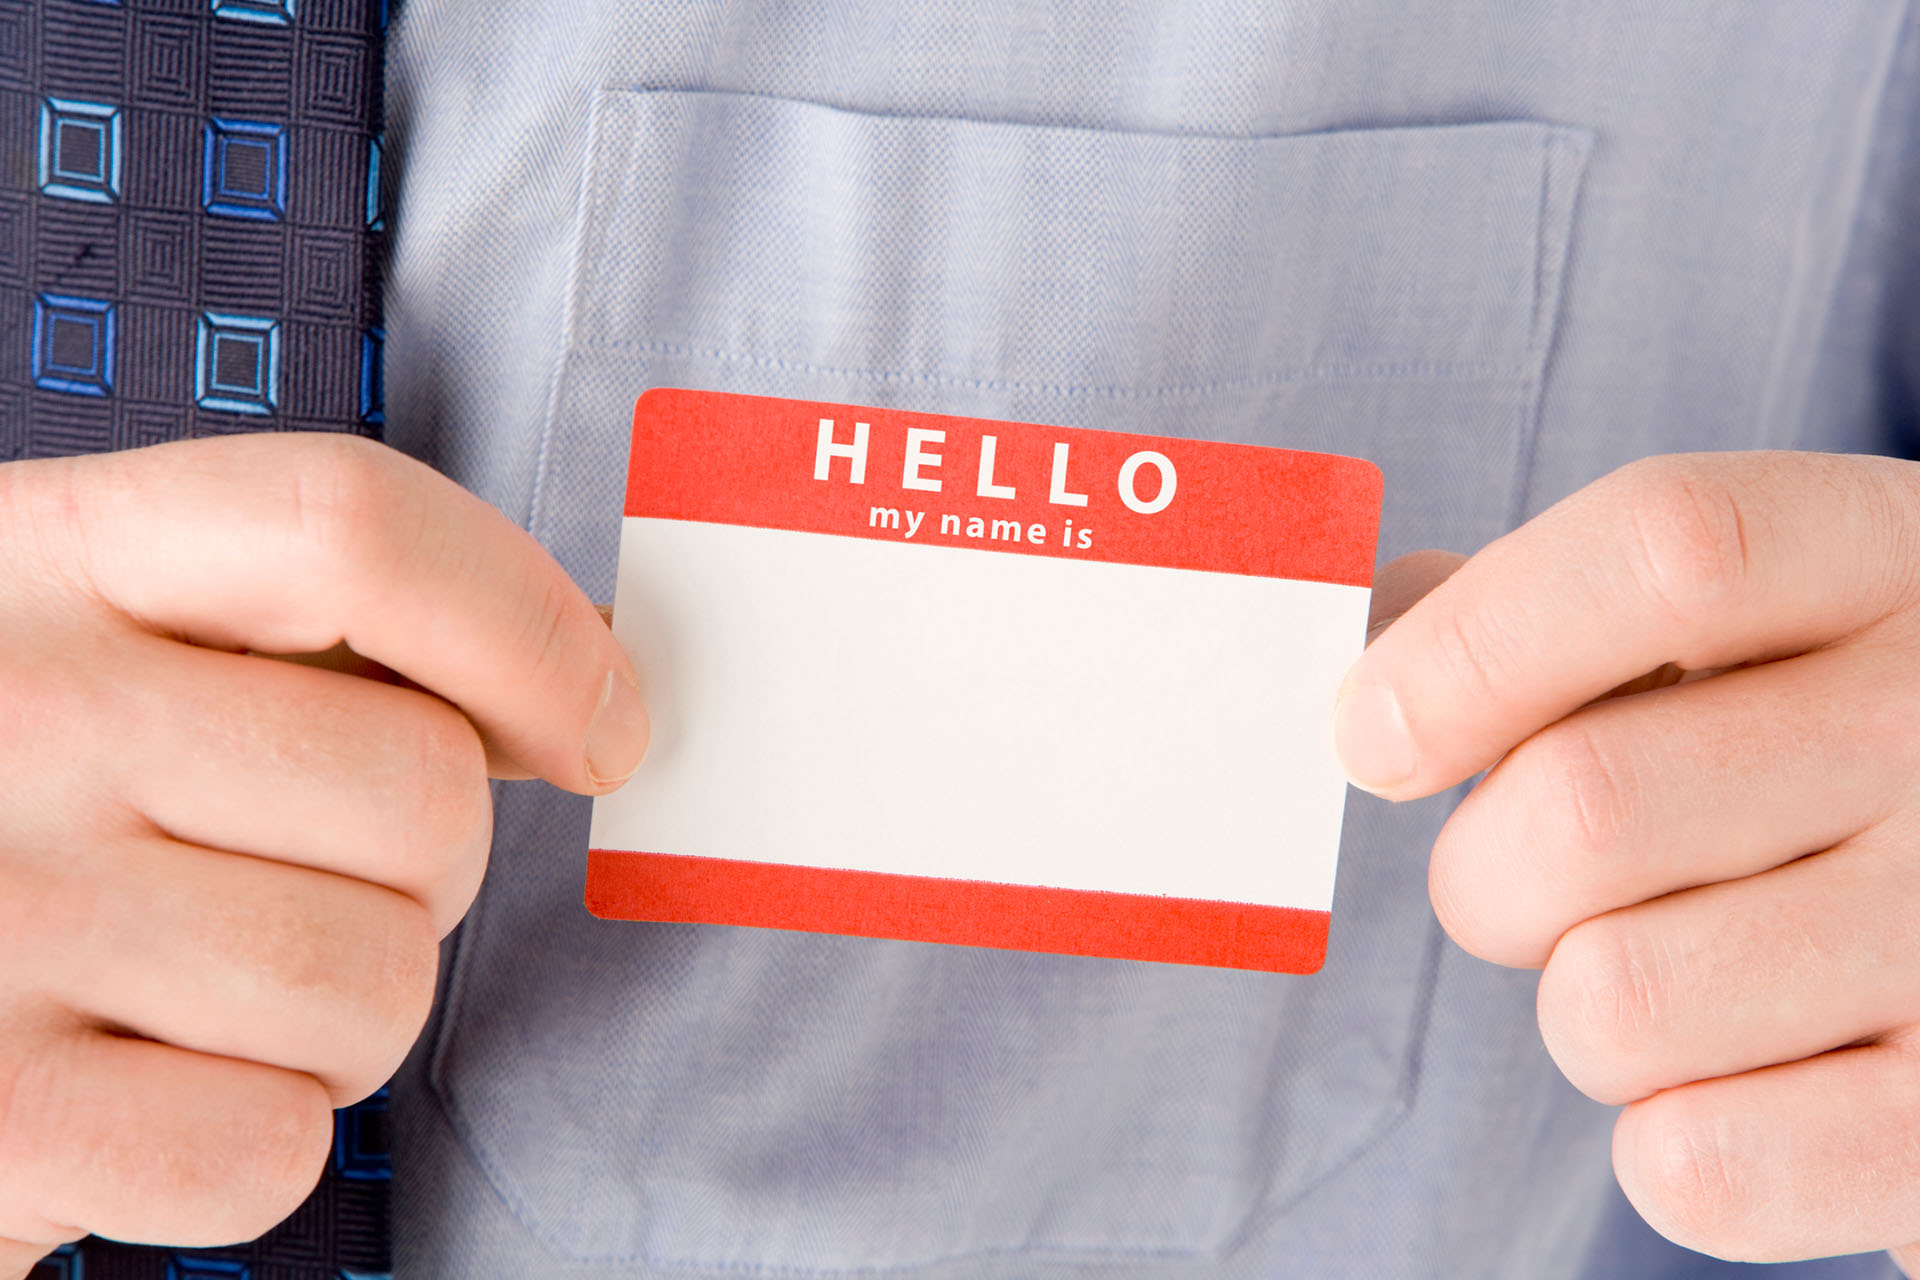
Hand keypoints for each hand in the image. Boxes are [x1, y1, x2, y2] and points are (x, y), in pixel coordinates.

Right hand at [0, 435, 646, 1276]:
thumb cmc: (12, 810)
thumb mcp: (106, 653)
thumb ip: (312, 630)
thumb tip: (585, 678)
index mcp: (52, 558)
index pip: (356, 529)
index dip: (530, 629)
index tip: (599, 725)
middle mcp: (14, 712)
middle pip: (421, 791)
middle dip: (427, 874)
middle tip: (309, 886)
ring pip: (374, 981)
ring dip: (343, 1022)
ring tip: (208, 995)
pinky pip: (268, 1145)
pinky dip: (250, 1142)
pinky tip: (149, 1090)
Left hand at [1338, 452, 1919, 1268]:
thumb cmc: (1805, 752)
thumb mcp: (1731, 628)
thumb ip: (1545, 607)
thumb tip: (1374, 620)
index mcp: (1882, 565)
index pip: (1663, 552)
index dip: (1471, 648)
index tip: (1370, 735)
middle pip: (1584, 807)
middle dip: (1487, 873)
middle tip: (1526, 882)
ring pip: (1611, 1002)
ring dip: (1578, 1007)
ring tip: (1673, 970)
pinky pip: (1692, 1165)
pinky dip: (1664, 1143)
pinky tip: (1743, 1080)